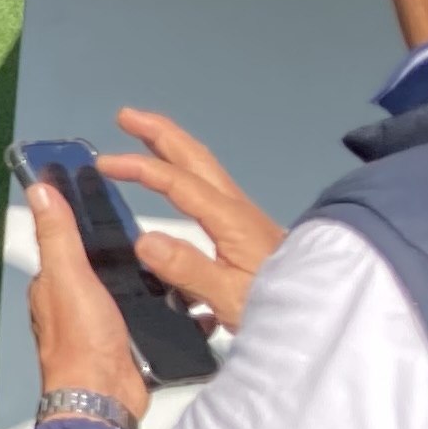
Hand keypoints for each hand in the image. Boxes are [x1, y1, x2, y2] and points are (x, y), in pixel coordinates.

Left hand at [24, 184, 151, 423]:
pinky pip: (147, 311)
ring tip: (173, 254)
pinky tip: (178, 292)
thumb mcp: (68, 278)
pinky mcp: (128, 337)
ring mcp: (101, 320)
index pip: (67, 238)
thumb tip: (39, 191)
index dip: (81, 214)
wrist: (106, 397)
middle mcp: (74, 300)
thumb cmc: (80, 343)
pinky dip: (161, 302)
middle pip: (101, 260)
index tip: (101, 190)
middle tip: (152, 224)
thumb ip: (57, 235)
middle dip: (123, 245)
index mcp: (54, 284)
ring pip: (126, 285)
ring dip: (146, 274)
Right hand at [99, 107, 280, 334]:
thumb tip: (143, 239)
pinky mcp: (246, 228)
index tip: (104, 163)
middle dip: (160, 133)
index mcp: (230, 220)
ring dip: (172, 146)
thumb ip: (188, 268)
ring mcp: (243, 216)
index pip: (178, 183)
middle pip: (196, 158)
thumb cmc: (279, 305)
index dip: (141, 168)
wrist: (323, 312)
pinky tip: (177, 180)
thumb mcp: (230, 297)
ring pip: (204, 168)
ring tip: (144, 135)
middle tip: (126, 116)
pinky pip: (208, 184)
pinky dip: (185, 167)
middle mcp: (237, 208)